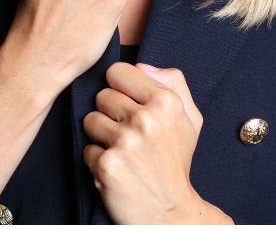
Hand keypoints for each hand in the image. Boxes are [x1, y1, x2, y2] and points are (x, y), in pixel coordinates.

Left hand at [83, 62, 233, 223]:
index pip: (117, 71)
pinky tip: (115, 167)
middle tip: (126, 130)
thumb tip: (141, 64)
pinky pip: (86, 148)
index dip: (119, 85)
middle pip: (101, 95)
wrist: (171, 211)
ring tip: (120, 148)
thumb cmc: (176, 160)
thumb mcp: (189, 117)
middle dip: (110, 111)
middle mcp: (145, 119)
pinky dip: (97, 159)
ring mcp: (125, 143)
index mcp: (165, 102)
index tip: (126, 100)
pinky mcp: (107, 165)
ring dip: (100, 134)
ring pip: (89, 119)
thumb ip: (173, 82)